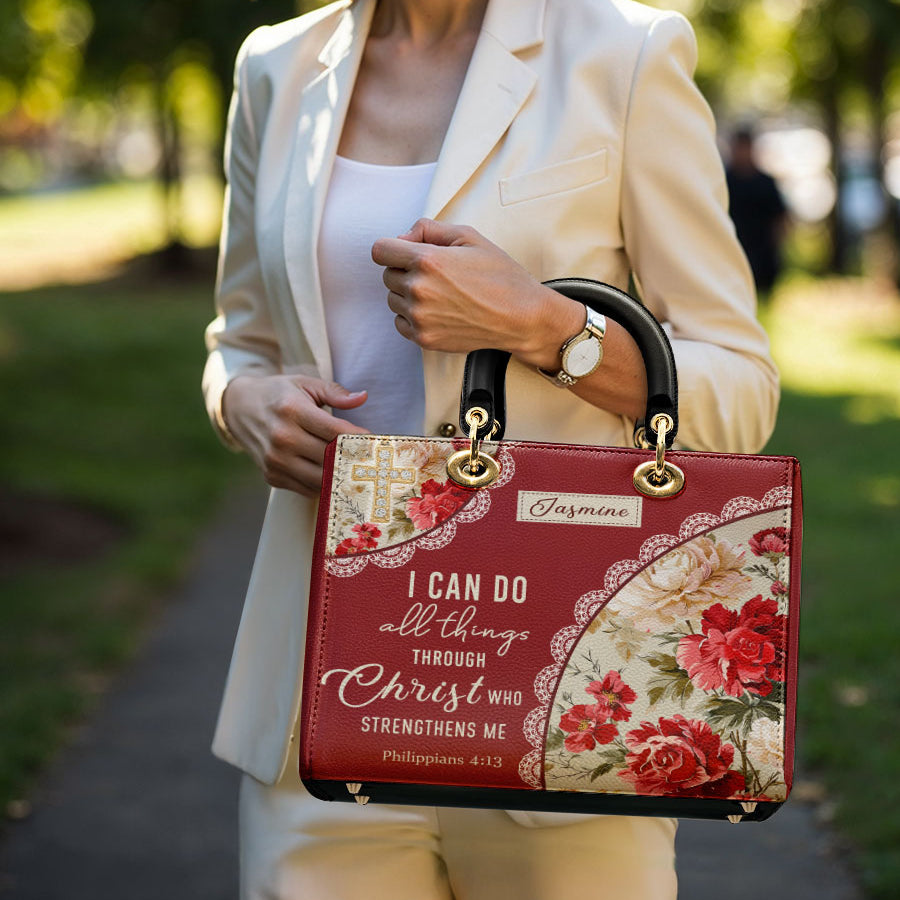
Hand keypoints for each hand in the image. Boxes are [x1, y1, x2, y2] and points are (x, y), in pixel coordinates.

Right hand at [222, 374, 369, 496]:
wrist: (239, 409)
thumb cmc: (279, 394)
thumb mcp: (304, 384)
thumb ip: (335, 392)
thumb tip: (362, 397)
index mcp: (292, 410)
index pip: (335, 431)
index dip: (358, 439)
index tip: (374, 441)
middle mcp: (282, 438)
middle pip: (330, 458)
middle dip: (354, 459)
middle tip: (372, 459)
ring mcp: (275, 461)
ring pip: (320, 479)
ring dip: (340, 476)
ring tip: (356, 470)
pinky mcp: (271, 477)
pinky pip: (307, 489)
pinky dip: (323, 485)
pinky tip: (333, 475)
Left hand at [371, 218, 582, 362]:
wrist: (520, 317)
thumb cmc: (499, 275)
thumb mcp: (468, 236)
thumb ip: (428, 228)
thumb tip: (401, 238)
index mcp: (427, 260)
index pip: (380, 250)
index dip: (393, 248)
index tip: (406, 253)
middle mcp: (418, 290)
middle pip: (387, 275)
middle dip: (405, 270)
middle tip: (436, 274)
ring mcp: (420, 317)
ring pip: (393, 299)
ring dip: (408, 295)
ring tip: (440, 293)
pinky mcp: (424, 338)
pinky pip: (400, 323)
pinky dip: (412, 316)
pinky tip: (438, 310)